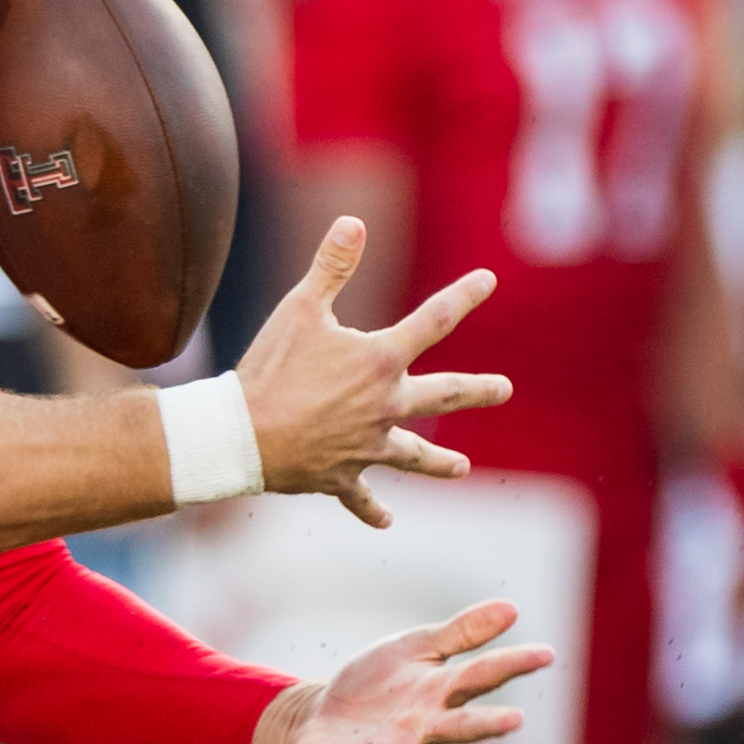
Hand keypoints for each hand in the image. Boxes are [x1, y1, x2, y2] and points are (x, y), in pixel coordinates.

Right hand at [235, 219, 512, 528]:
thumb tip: (353, 222)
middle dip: (476, 391)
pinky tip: (385, 521)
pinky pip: (360, 498)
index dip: (463, 296)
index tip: (488, 280)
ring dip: (439, 463)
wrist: (239, 437)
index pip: (433, 320)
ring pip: (412, 456)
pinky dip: (371, 510)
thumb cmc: (269, 369)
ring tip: (462, 468)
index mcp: (380, 360)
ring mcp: (365, 446)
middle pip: (442, 396)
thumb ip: (331, 266)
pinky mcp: (339, 476)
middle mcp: (384, 405)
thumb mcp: (298, 309)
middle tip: (504, 389)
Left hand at [250, 599, 554, 743]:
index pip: (481, 676)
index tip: (546, 654)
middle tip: (513, 720)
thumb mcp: (415, 650)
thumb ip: (459, 634)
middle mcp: (420, 732)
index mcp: (438, 696)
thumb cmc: (374, 688)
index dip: (512, 664)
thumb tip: (513, 607)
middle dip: (485, 724)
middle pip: (459, 726)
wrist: (315, 723)